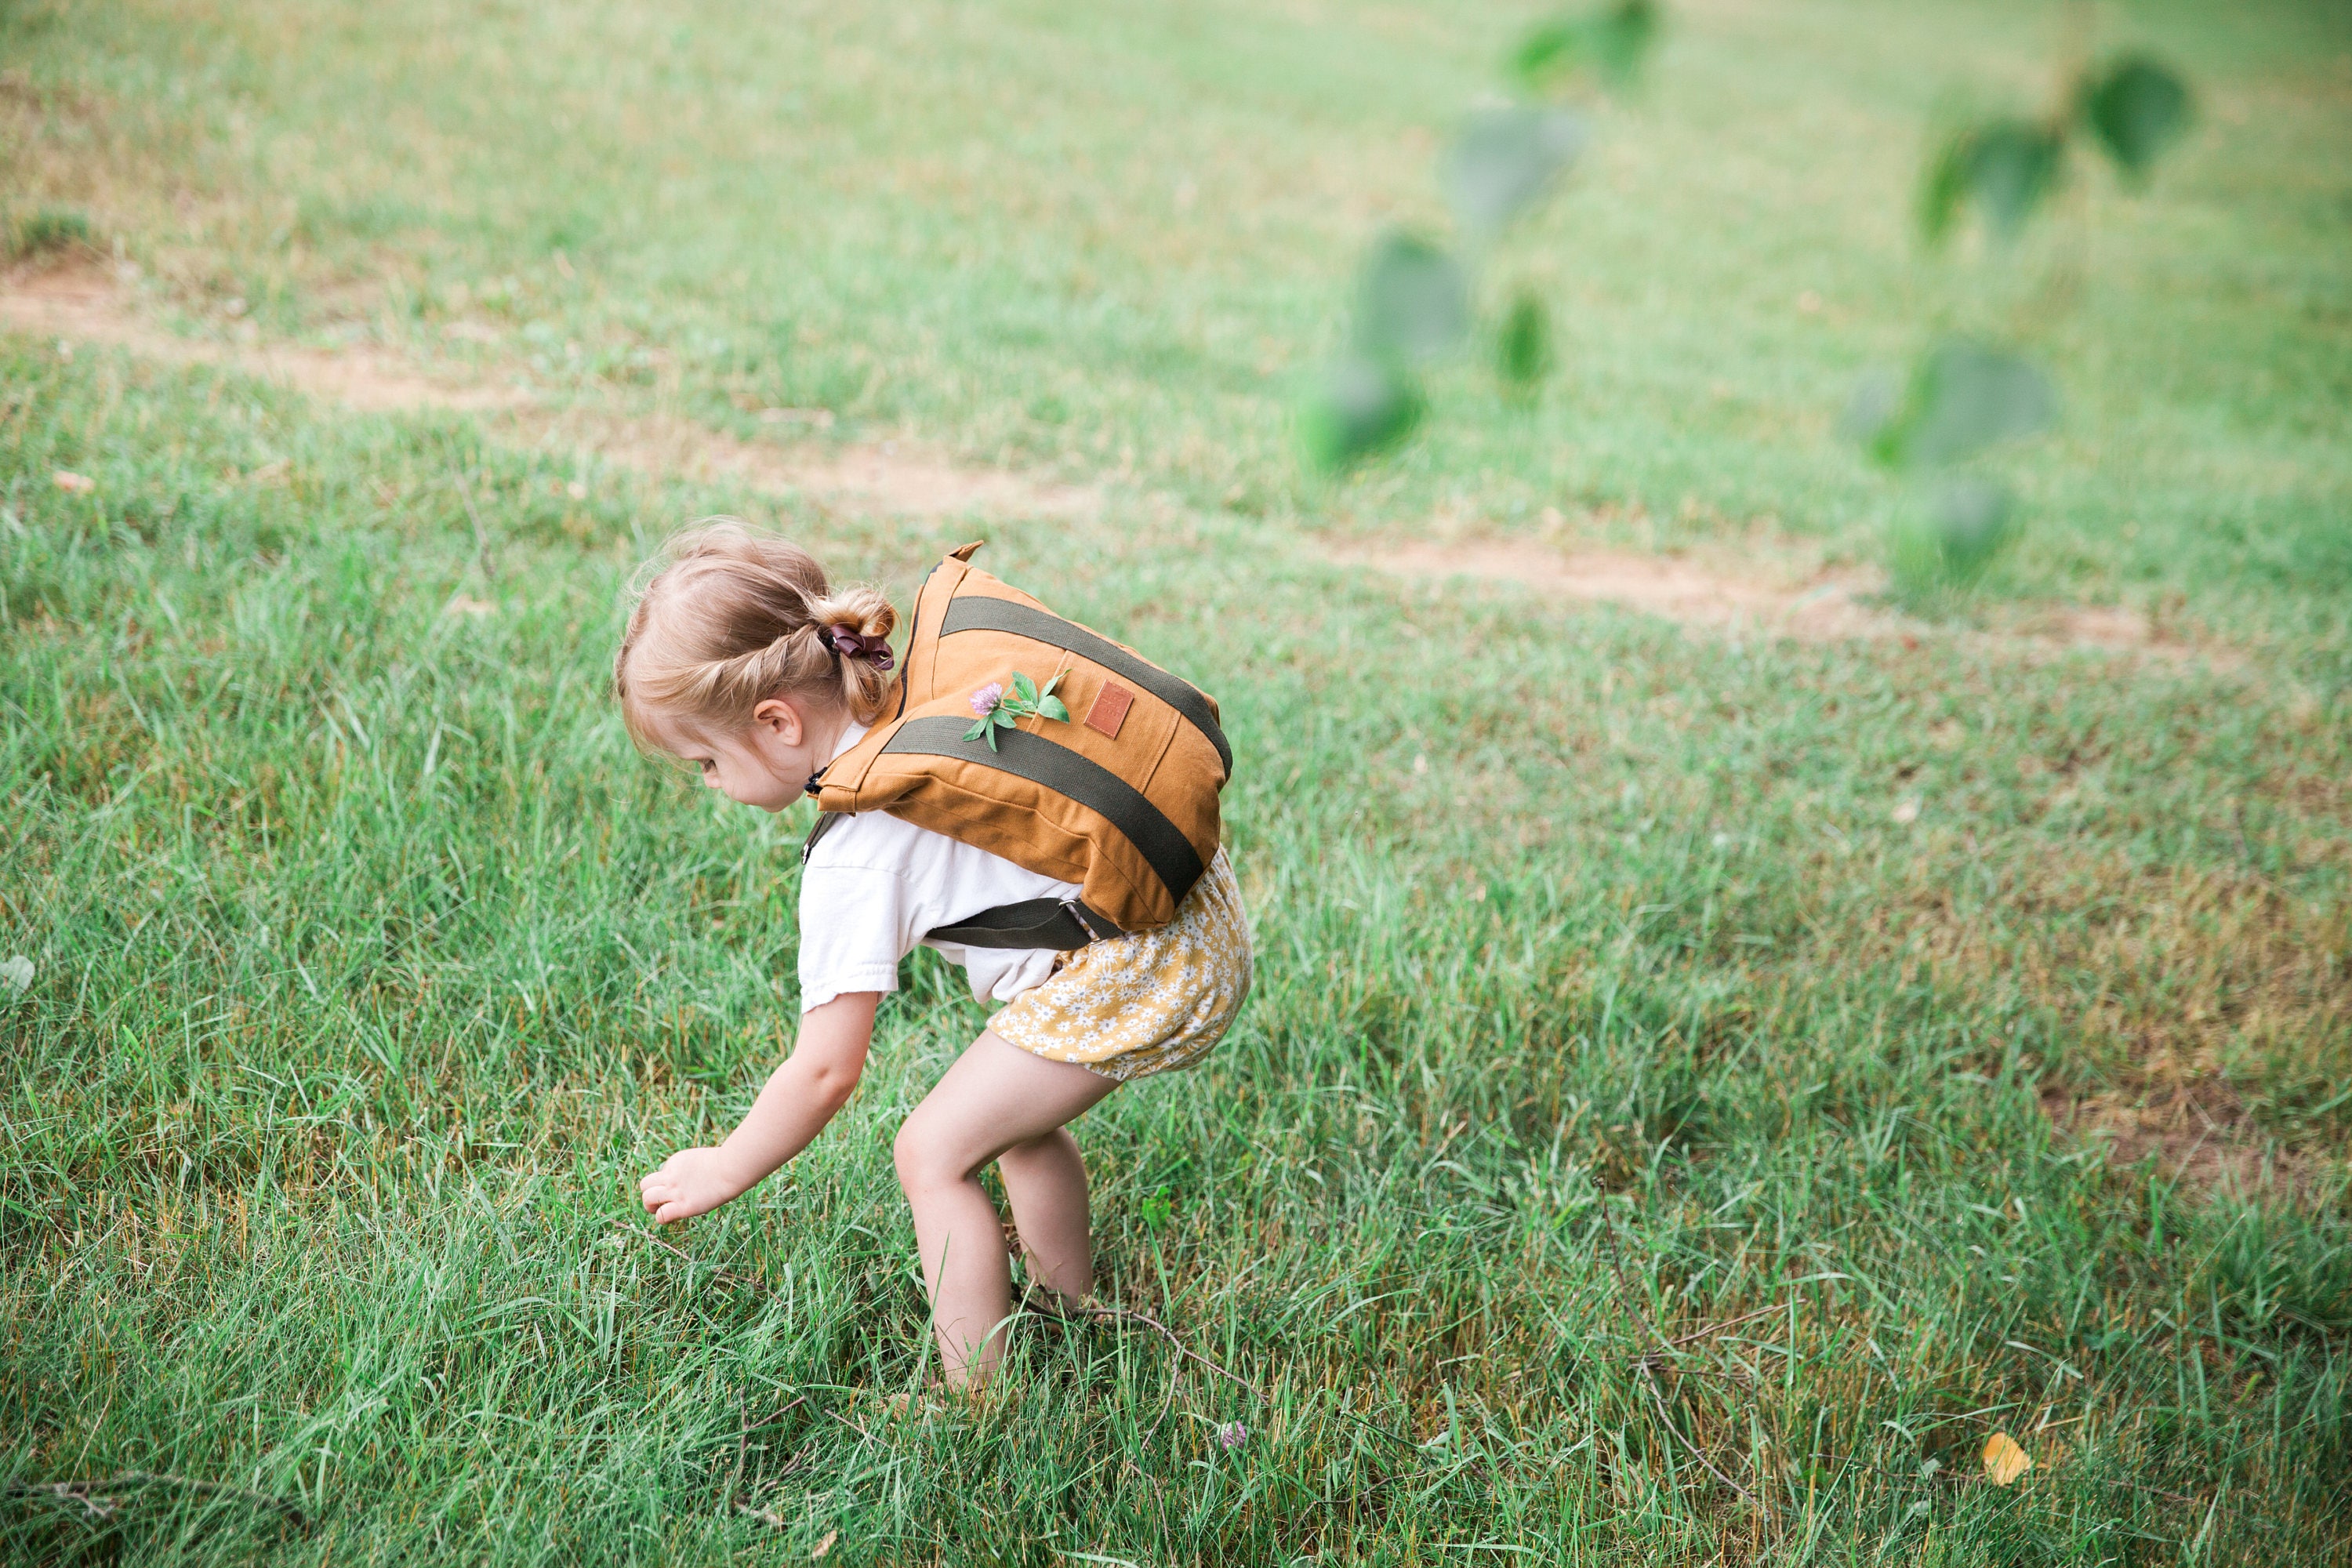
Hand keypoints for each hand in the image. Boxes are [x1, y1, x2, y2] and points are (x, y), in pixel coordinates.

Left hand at [638, 1145, 754, 1223]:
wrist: (730, 1169)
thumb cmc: (726, 1164)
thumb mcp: (702, 1160)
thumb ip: (691, 1169)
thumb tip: (692, 1179)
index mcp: (675, 1162)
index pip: (660, 1175)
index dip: (666, 1184)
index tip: (679, 1189)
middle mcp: (670, 1176)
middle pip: (644, 1185)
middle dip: (650, 1194)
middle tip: (662, 1202)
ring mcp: (675, 1191)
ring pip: (647, 1198)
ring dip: (651, 1206)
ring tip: (661, 1210)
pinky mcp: (683, 1206)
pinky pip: (661, 1215)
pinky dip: (663, 1218)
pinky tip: (672, 1218)